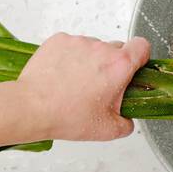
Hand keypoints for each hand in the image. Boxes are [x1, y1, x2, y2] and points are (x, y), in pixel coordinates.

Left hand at [13, 33, 149, 140]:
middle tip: (99, 86)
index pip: (142, 46)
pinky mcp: (58, 41)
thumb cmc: (66, 116)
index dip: (140, 57)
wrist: (30, 108)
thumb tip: (127, 120)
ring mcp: (78, 42)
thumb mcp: (107, 130)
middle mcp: (100, 48)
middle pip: (116, 48)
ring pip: (92, 48)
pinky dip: (69, 57)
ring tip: (75, 84)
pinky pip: (71, 46)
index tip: (133, 68)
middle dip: (112, 65)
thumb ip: (127, 123)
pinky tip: (62, 76)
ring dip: (89, 61)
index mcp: (119, 65)